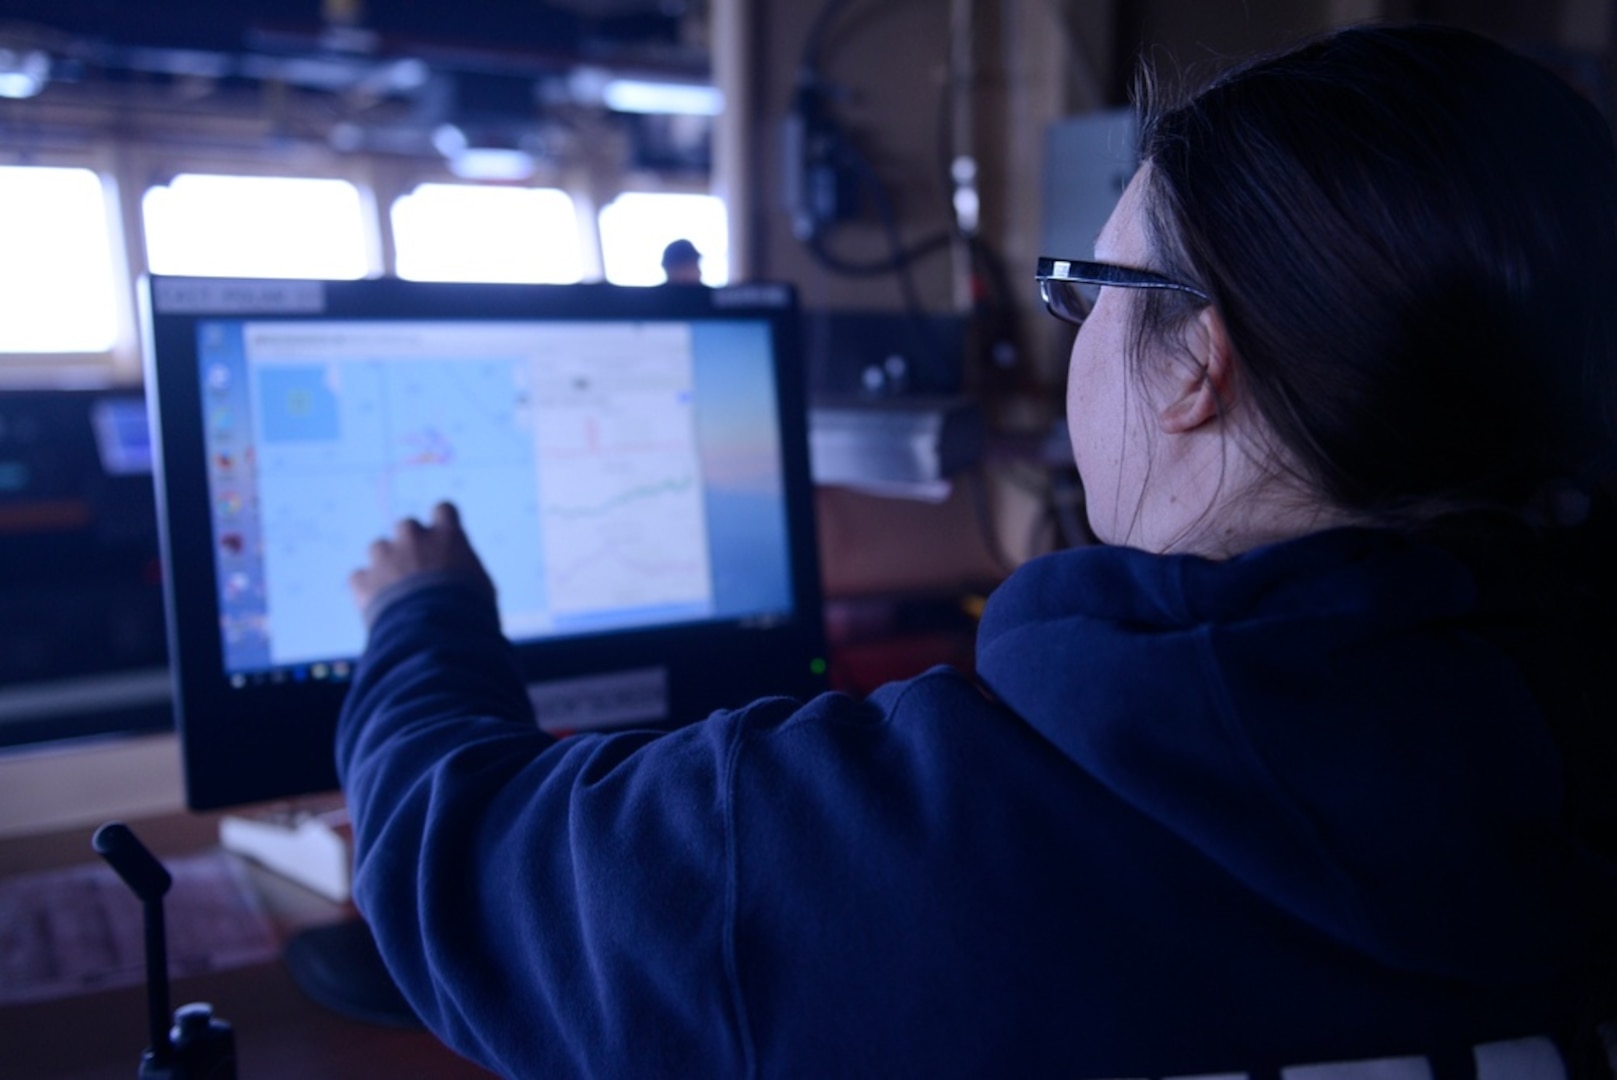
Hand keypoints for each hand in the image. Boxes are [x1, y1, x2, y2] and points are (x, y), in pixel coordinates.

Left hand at [349, 501, 493, 614]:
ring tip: (398, 593)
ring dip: (386, 563)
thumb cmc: (469, 611)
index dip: (442, 524)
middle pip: (407, 526)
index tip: (443, 540)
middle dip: (410, 544)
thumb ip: (465, 567)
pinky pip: (360, 577)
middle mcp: (413, 537)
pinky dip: (367, 588)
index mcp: (446, 535)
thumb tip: (458, 569)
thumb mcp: (481, 585)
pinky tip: (380, 608)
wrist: (436, 634)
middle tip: (418, 571)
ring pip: (379, 548)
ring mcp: (385, 556)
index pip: (443, 510)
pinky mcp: (363, 579)